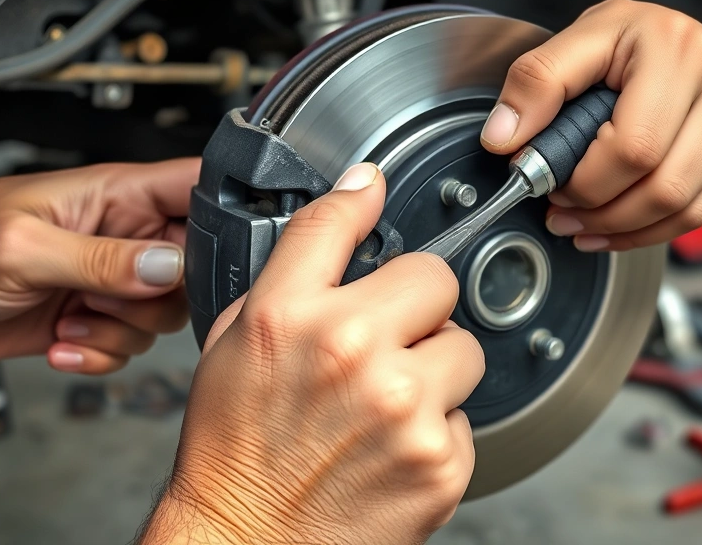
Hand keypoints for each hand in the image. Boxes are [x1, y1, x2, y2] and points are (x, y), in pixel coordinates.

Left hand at [0, 158, 198, 373]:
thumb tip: (165, 267)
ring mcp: (111, 278)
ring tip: (71, 319)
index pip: (197, 187)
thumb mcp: (22, 248)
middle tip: (104, 300)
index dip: (222, 215)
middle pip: (194, 268)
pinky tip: (62, 340)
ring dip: (120, 333)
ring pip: (164, 315)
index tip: (199, 256)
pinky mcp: (97, 317)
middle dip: (155, 301)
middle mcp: (124, 236)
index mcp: (117, 196)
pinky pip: (131, 345)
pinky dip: (99, 354)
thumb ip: (98, 258)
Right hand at [137, 163, 483, 544]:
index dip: (363, 199)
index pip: (339, 222)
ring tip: (386, 403)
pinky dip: (437, 428)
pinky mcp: (441, 462)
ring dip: (435, 369)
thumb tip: (355, 194)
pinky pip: (466, 416)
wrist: (246, 541)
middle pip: (436, 280)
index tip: (375, 191)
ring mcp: (405, 410)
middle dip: (416, 305)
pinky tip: (392, 446)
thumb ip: (296, 264)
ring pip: (464, 349)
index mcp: (290, 318)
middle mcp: (353, 354)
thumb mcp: (236, 341)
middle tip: (384, 340)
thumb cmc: (235, 449)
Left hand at [480, 0, 701, 250]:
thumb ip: (535, 84)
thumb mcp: (577, 40)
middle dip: (601, 214)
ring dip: (623, 231)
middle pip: (663, 187)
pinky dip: (652, 233)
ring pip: (683, 208)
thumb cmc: (629, 37)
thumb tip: (505, 138)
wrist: (670, 35)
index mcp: (678, 53)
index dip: (587, 182)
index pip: (634, 148)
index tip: (552, 184)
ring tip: (582, 226)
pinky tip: (615, 231)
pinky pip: (701, 212)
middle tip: (562, 212)